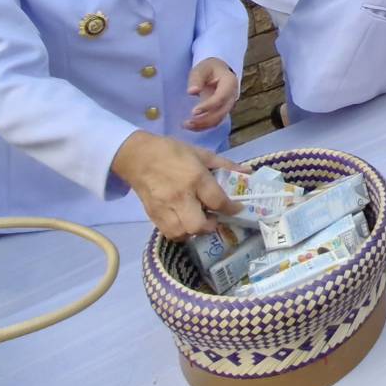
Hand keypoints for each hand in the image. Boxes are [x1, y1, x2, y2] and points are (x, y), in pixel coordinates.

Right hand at [110, 131, 246, 239]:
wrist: (138, 156)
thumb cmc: (172, 152)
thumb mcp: (201, 153)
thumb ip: (225, 165)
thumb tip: (247, 172)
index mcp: (195, 178)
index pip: (218, 201)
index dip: (231, 209)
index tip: (237, 209)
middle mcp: (180, 196)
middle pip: (198, 225)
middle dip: (210, 226)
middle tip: (214, 218)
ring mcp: (164, 208)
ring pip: (182, 233)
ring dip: (194, 231)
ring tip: (198, 221)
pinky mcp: (153, 215)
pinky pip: (169, 233)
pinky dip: (180, 232)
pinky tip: (184, 222)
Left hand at [185, 58, 238, 130]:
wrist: (217, 71)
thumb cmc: (208, 69)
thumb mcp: (201, 69)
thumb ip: (197, 79)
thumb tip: (192, 92)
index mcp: (230, 83)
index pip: (221, 97)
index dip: (208, 106)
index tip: (193, 111)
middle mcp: (232, 96)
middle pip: (221, 112)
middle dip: (205, 120)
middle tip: (187, 122)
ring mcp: (228, 105)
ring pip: (218, 119)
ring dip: (203, 125)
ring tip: (186, 125)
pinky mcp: (221, 111)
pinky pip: (214, 122)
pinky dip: (203, 126)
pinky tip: (191, 126)